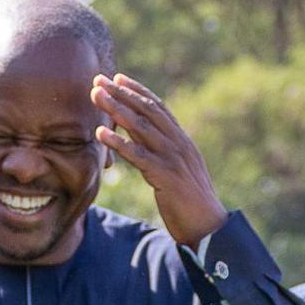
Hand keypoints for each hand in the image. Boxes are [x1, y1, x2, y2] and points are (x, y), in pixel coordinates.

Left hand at [90, 73, 226, 244]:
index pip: (159, 108)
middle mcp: (179, 144)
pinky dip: (118, 142)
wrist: (208, 227)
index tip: (119, 78)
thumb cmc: (190, 203)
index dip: (138, 91)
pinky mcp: (165, 176)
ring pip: (141, 127)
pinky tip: (100, 133)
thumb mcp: (178, 171)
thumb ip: (164, 154)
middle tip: (100, 78)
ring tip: (95, 95)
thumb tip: (145, 143)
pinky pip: (138, 155)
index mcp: (182, 141)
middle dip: (122, 93)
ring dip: (115, 109)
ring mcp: (173, 158)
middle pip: (147, 111)